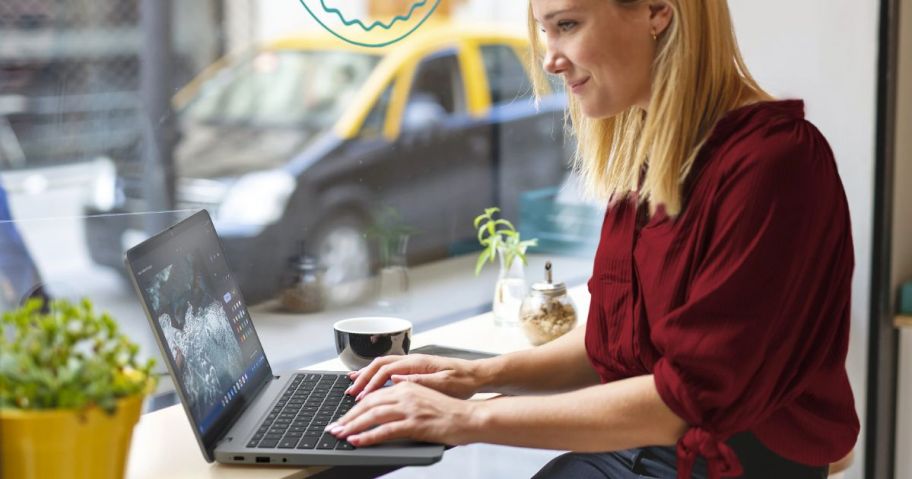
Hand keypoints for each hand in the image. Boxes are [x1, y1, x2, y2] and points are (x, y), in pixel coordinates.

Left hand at [327, 381, 477, 446]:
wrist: (470, 417)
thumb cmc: (449, 411)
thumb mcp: (423, 398)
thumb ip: (404, 396)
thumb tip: (385, 399)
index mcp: (407, 385)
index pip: (373, 395)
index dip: (355, 406)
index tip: (342, 416)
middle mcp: (406, 393)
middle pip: (368, 403)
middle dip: (347, 417)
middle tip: (334, 427)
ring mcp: (410, 408)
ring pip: (372, 415)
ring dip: (352, 426)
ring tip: (339, 434)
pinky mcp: (415, 423)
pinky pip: (385, 430)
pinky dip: (368, 436)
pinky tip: (357, 441)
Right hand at [345, 354, 482, 399]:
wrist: (476, 375)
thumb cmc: (463, 381)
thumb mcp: (443, 384)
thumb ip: (419, 381)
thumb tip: (396, 379)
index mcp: (418, 363)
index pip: (386, 370)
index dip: (371, 383)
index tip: (360, 396)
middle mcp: (413, 360)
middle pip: (379, 365)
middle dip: (362, 378)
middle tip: (350, 392)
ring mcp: (413, 363)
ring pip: (383, 365)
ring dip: (367, 375)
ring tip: (353, 386)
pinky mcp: (415, 369)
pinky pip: (390, 369)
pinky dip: (376, 376)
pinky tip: (371, 384)